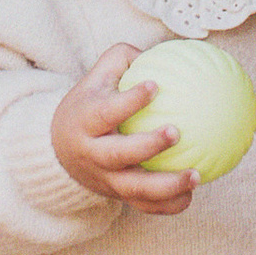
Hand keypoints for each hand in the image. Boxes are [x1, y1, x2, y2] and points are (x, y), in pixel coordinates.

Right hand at [51, 47, 195, 212]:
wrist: (59, 150)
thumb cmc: (89, 104)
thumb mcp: (94, 79)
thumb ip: (123, 60)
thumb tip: (161, 48)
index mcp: (85, 120)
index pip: (106, 111)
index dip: (129, 100)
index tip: (155, 85)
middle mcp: (92, 153)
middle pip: (117, 155)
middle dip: (147, 146)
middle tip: (176, 131)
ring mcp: (104, 178)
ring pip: (134, 189)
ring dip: (166, 186)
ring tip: (196, 175)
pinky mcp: (116, 196)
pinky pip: (144, 206)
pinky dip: (168, 205)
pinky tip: (192, 194)